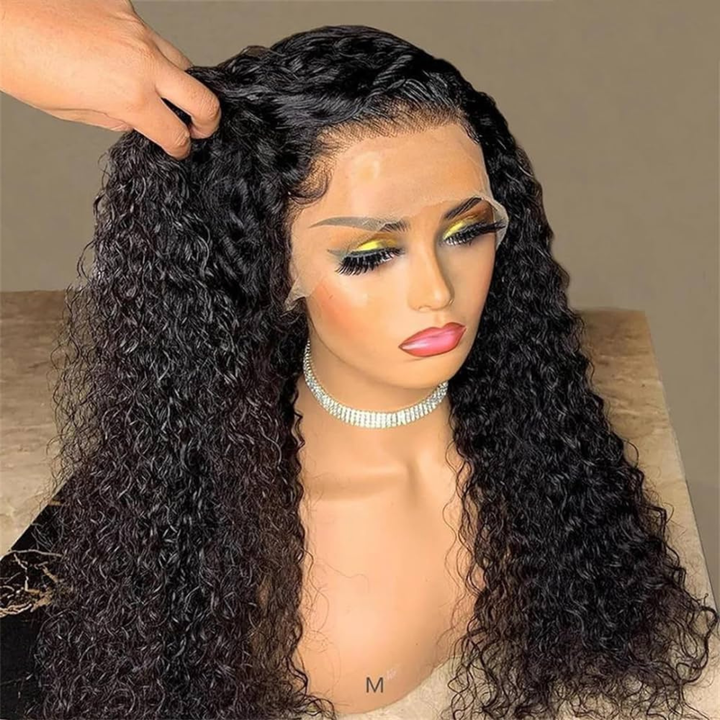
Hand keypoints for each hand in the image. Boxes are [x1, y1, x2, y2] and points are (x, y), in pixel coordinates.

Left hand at [0, 0, 220, 158]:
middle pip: (201, 98)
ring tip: (162, 92)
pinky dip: (144, 51)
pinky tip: (120, 55)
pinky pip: (148, 35)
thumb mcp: (69, 110)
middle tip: (199, 128)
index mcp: (129, 95)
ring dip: (179, 83)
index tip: (179, 148)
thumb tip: (135, 120)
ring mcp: (136, 29)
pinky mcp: (123, 7)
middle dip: (206, 120)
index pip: (175, 132)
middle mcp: (142, 61)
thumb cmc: (19, 61)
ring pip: (181, 62)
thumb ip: (113, 118)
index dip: (180, 147)